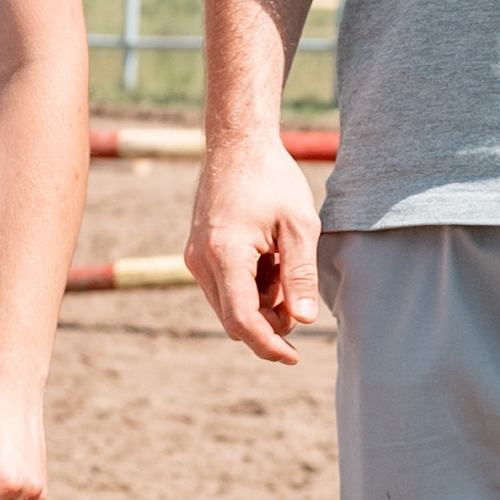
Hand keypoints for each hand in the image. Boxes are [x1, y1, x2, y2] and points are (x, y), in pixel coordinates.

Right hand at [186, 131, 321, 365]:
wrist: (237, 143)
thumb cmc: (272, 179)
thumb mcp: (300, 225)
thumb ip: (301, 275)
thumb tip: (304, 321)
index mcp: (225, 255)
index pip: (244, 322)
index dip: (269, 346)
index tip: (294, 356)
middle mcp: (201, 261)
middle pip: (235, 320)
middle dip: (269, 322)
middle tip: (298, 294)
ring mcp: (195, 258)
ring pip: (229, 307)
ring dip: (261, 301)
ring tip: (283, 261)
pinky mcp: (198, 253)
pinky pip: (224, 288)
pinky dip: (250, 287)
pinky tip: (269, 257)